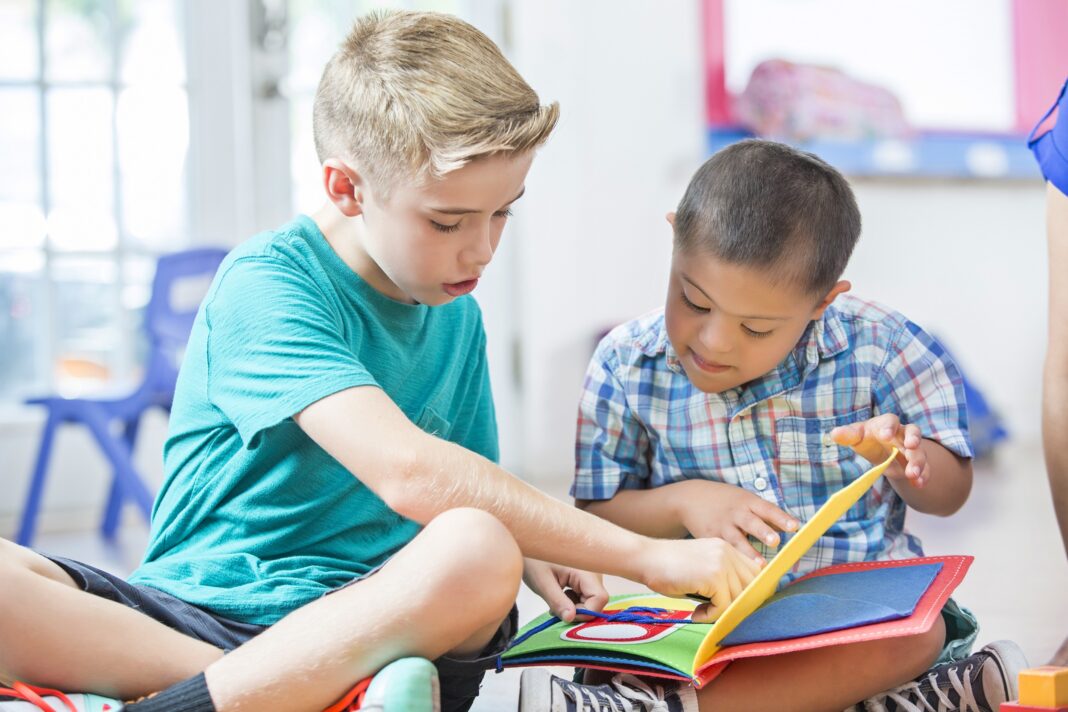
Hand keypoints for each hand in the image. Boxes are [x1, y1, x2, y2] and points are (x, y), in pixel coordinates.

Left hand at [523, 558, 608, 622]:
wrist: (529, 540)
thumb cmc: (534, 559)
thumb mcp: (543, 583)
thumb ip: (558, 601)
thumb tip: (571, 618)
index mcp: (585, 569)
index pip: (600, 598)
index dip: (586, 612)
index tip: (565, 615)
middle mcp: (592, 570)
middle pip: (596, 600)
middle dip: (578, 610)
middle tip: (555, 609)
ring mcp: (590, 572)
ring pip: (590, 598)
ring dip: (574, 605)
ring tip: (555, 600)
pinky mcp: (584, 574)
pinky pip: (585, 593)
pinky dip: (573, 599)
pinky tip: (559, 595)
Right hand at [636, 538, 761, 622]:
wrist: (645, 559)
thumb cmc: (668, 569)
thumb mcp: (701, 568)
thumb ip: (722, 578)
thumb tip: (741, 604)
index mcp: (726, 548)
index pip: (755, 572)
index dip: (749, 591)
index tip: (735, 605)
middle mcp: (728, 552)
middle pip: (751, 587)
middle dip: (737, 604)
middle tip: (717, 612)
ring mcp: (721, 563)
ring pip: (738, 599)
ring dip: (721, 612)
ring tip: (701, 612)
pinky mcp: (713, 576)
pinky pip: (723, 606)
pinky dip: (710, 616)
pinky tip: (696, 613)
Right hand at [676, 480, 798, 560]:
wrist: (691, 498)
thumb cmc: (726, 501)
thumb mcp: (744, 499)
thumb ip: (764, 514)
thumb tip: (792, 527)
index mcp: (748, 501)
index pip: (768, 509)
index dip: (781, 518)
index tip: (795, 526)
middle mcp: (736, 513)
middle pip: (752, 522)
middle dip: (764, 532)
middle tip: (775, 541)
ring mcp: (722, 526)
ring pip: (737, 540)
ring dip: (749, 552)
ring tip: (760, 564)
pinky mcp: (711, 537)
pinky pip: (723, 550)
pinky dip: (732, 561)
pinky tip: (739, 572)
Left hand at [829, 413, 927, 486]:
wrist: (881, 452)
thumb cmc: (867, 439)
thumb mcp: (856, 437)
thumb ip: (848, 435)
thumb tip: (834, 434)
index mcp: (886, 424)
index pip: (890, 420)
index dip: (889, 427)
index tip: (885, 436)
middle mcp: (903, 434)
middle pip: (913, 432)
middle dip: (913, 439)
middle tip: (911, 445)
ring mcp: (912, 449)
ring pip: (919, 452)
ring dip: (917, 462)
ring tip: (912, 474)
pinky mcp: (916, 463)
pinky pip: (924, 468)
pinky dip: (923, 476)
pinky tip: (918, 484)